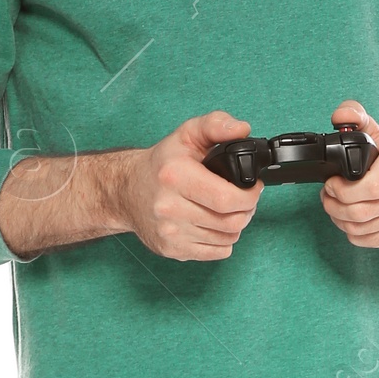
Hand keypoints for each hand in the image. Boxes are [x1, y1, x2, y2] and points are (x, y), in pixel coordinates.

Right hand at [117, 110, 262, 260]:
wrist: (126, 191)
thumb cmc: (162, 163)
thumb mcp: (187, 134)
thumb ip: (216, 124)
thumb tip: (242, 129)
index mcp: (175, 176)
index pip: (226, 198)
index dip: (250, 195)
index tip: (252, 187)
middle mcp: (169, 207)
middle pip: (231, 221)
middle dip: (246, 210)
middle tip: (242, 198)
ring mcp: (170, 232)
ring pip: (228, 238)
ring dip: (235, 224)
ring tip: (226, 209)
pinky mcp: (172, 250)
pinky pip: (217, 252)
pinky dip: (223, 240)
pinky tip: (213, 224)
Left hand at [320, 102, 378, 249]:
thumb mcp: (373, 128)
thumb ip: (353, 115)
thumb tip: (340, 117)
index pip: (372, 187)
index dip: (343, 191)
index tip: (331, 184)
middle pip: (367, 211)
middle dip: (336, 208)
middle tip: (327, 198)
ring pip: (367, 229)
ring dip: (342, 222)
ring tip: (335, 208)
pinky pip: (374, 241)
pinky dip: (355, 235)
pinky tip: (349, 222)